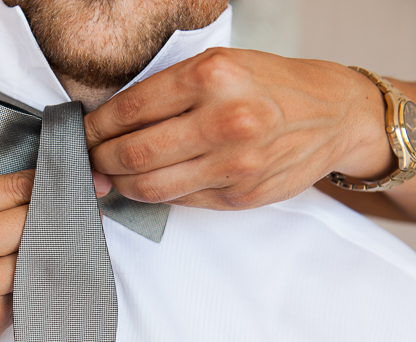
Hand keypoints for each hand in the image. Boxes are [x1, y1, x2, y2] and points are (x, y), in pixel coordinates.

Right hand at [0, 170, 33, 341]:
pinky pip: (28, 288)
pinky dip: (28, 284)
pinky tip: (11, 284)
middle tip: (46, 222)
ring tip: (25, 255)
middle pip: (31, 218)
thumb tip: (25, 189)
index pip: (12, 186)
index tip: (50, 189)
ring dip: (37, 254)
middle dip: (42, 219)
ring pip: (35, 254)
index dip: (38, 186)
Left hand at [85, 47, 394, 209]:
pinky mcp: (242, 195)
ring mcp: (235, 164)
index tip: (81, 134)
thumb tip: (108, 126)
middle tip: (90, 160)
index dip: (94, 128)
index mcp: (212, 77)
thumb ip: (167, 93)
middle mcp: (223, 120)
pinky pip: (180, 201)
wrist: (334, 114)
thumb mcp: (220, 66)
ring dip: (121, 184)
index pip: (129, 110)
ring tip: (112, 176)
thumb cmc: (270, 85)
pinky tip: (150, 184)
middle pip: (133, 154)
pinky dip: (156, 195)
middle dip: (99, 161)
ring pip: (151, 187)